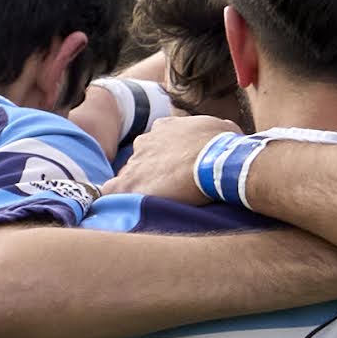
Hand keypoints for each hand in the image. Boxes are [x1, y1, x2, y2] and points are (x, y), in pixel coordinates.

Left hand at [114, 109, 236, 201]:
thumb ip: (217, 128)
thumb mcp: (225, 128)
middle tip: (165, 191)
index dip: (164, 159)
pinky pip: (111, 191)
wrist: (215, 162)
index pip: (155, 142)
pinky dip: (115, 200)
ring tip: (150, 205)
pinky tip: (124, 210)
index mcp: (165, 127)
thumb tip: (225, 130)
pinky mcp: (129, 183)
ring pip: (127, 177)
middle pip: (140, 161)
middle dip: (149, 174)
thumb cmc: (225, 147)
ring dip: (136, 189)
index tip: (174, 171)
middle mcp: (145, 141)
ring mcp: (135, 162)